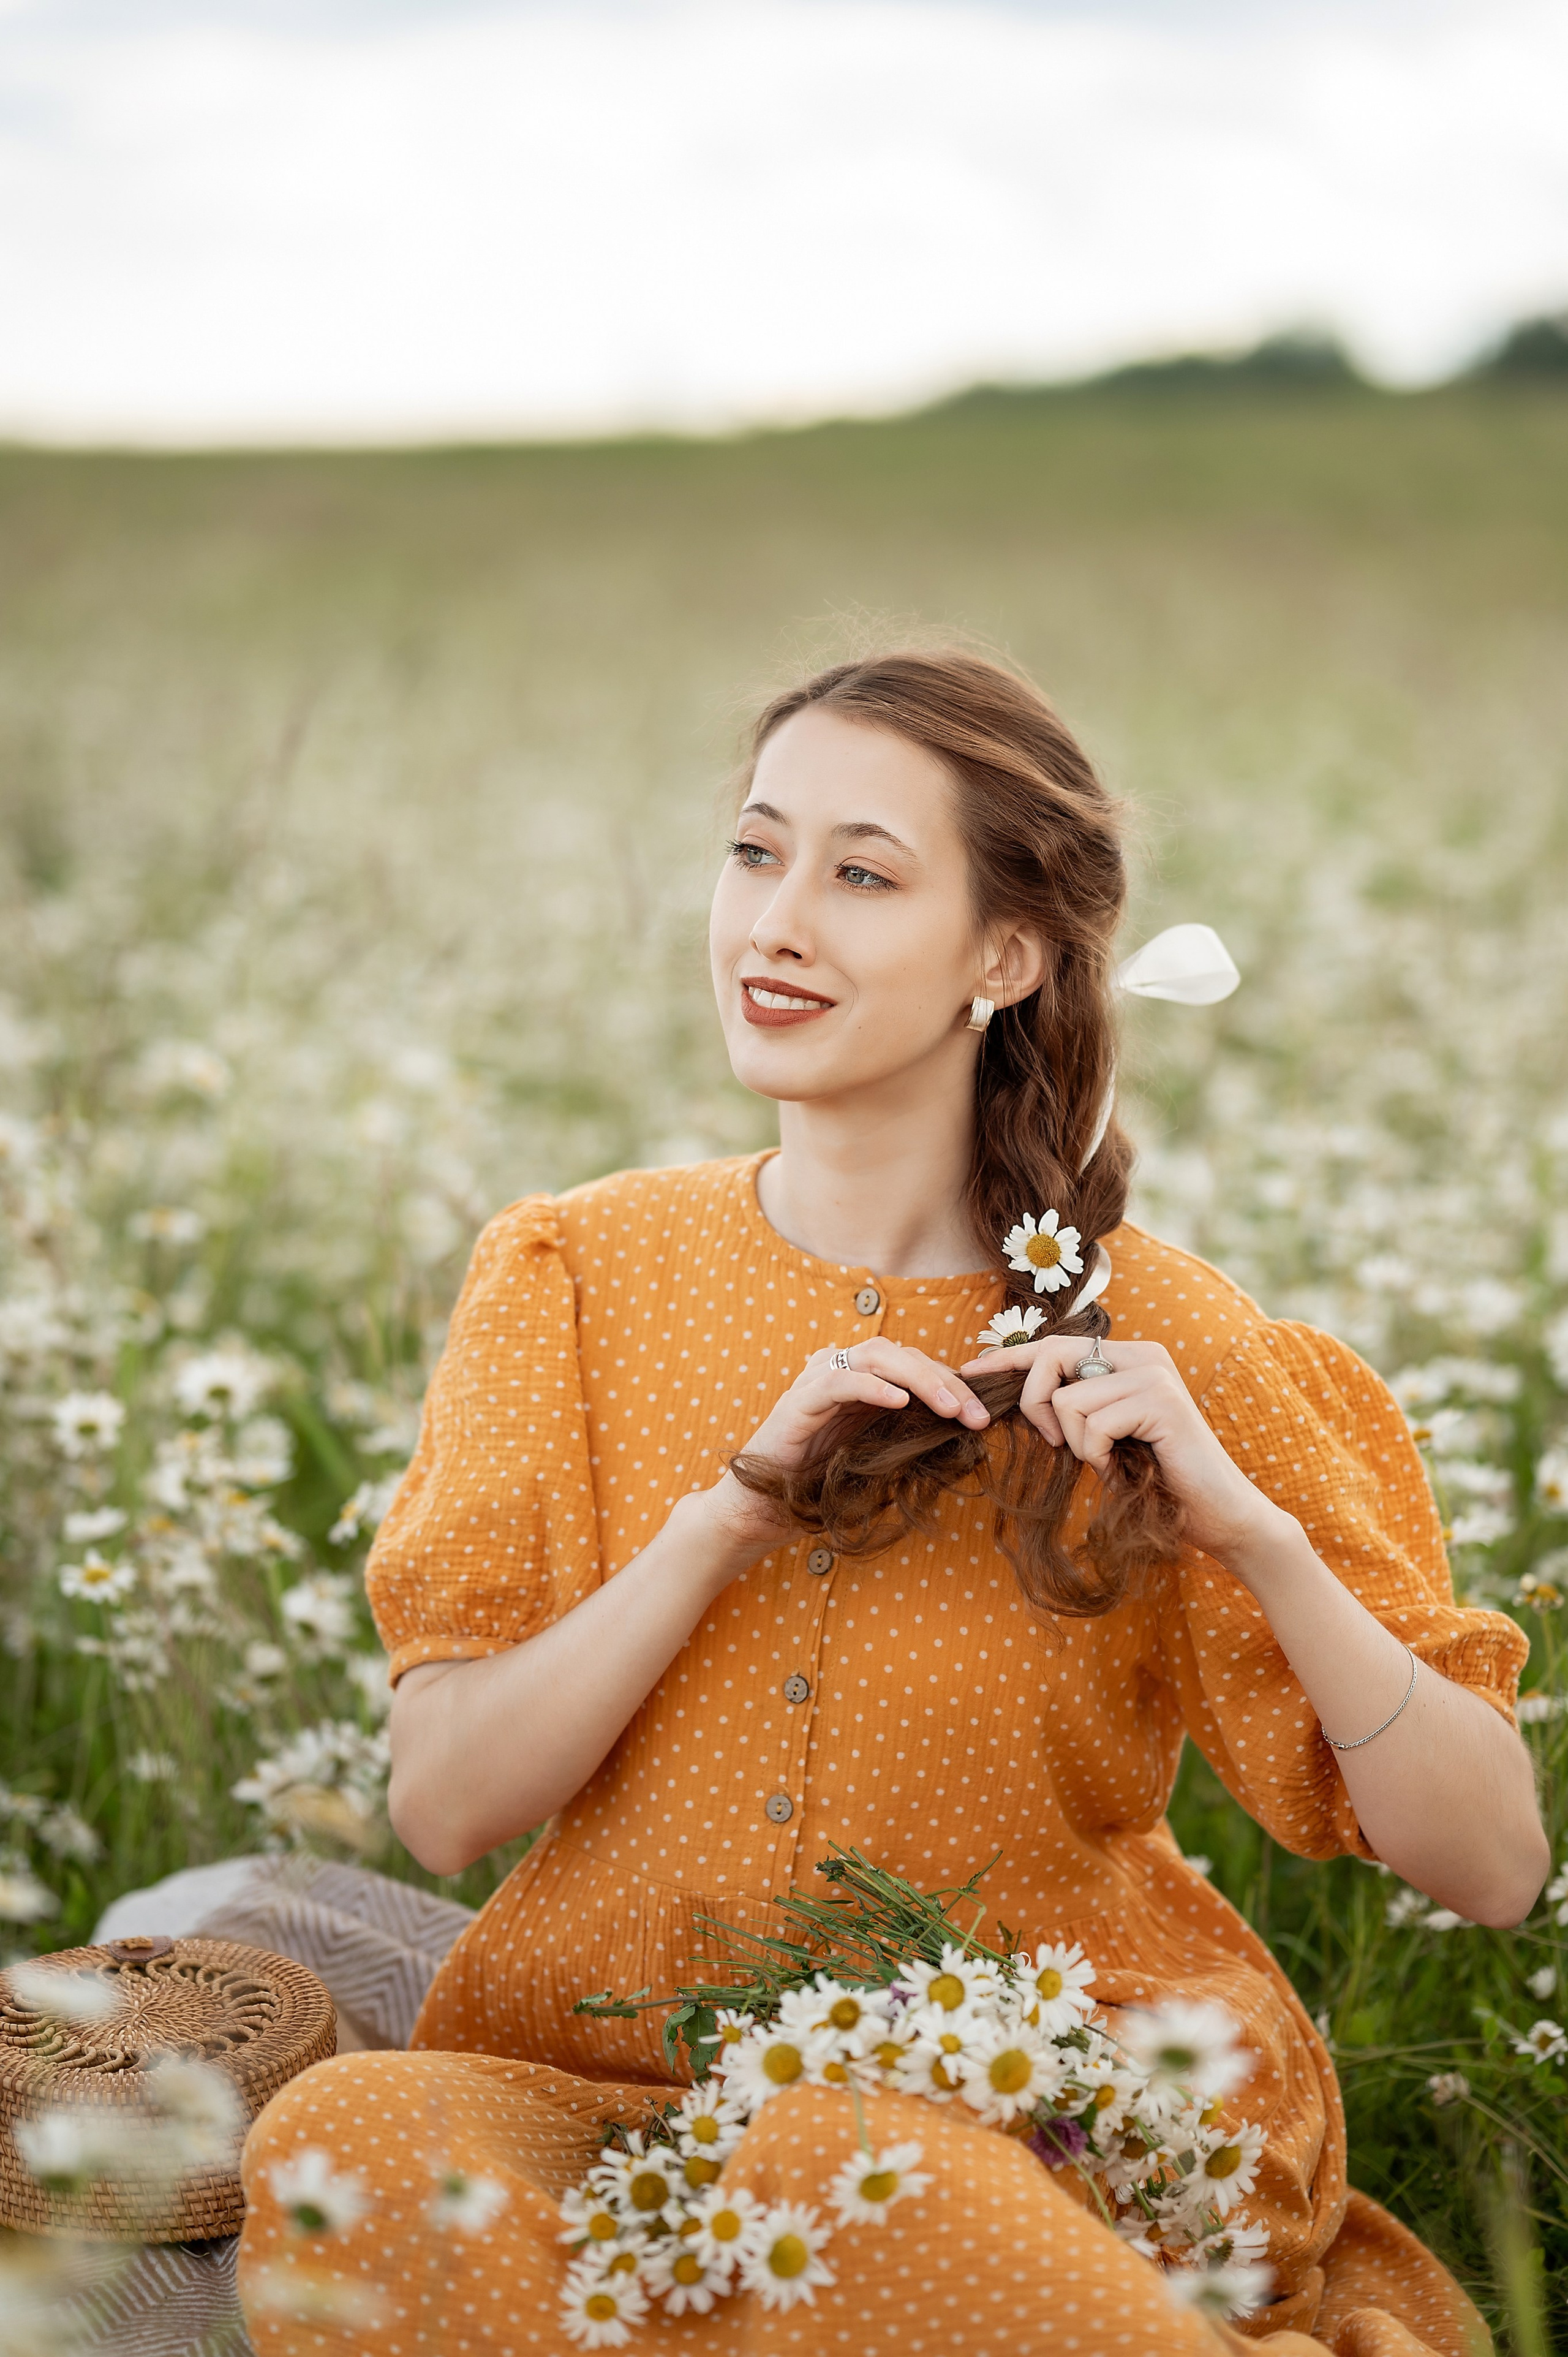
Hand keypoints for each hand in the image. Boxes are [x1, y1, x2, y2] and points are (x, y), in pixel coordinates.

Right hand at [703, 1340, 990, 1557]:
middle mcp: (842, 1370)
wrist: (767, 1508)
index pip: (918, 1366)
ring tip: (950, 1408)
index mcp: (864, 1381)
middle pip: (904, 1355)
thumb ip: (912, 1435)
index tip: (985, 1414)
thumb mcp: (880, 1456)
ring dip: (920, 1380)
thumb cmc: (824, 1484)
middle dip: (948, 1382)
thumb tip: (968, 1433)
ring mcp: (819, 1380)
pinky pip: (840, 1381)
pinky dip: (872, 1386)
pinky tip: (899, 1401)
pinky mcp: (799, 1401)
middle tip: (978, 1416)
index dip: (955, 1384)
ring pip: (877, 1356)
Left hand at [958, 1334, 1285, 1572]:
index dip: (1008, 1358)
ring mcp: (1153, 1374)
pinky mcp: (1161, 1401)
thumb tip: (1015, 1399)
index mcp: (1127, 1357)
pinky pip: (1093, 1423)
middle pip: (1051, 1355)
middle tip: (1054, 1443)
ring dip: (1079, 1444)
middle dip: (1034, 1402)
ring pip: (1068, 1399)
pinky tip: (1123, 1467)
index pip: (1054, 1344)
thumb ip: (1072, 1411)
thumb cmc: (1155, 1483)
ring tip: (1111, 1461)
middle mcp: (1141, 1354)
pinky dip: (1097, 1455)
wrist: (1217, 1516)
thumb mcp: (1103, 1439)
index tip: (970, 1372)